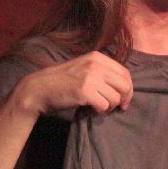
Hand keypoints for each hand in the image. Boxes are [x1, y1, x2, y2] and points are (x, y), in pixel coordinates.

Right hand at [17, 51, 132, 114]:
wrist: (39, 88)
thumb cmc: (62, 81)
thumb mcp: (84, 68)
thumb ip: (102, 72)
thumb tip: (124, 87)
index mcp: (98, 57)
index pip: (125, 73)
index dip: (128, 89)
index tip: (124, 100)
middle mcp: (96, 64)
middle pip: (125, 85)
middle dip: (123, 99)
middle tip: (116, 108)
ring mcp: (90, 77)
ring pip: (115, 98)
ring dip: (108, 106)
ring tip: (96, 106)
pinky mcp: (85, 91)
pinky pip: (104, 106)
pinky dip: (99, 111)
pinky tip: (89, 109)